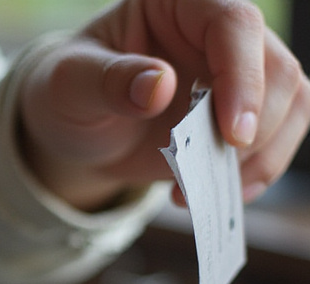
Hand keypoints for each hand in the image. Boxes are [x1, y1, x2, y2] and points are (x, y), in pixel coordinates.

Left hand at [18, 0, 309, 209]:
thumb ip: (108, 81)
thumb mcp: (69, 86)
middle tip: (210, 168)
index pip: (234, 23)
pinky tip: (213, 192)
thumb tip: (158, 85)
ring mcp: (239, 70)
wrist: (77, 127)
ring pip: (290, 103)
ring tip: (201, 186)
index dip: (242, 76)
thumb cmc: (69, 92)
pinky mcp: (246, 109)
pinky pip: (279, 136)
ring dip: (260, 154)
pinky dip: (256, 171)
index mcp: (179, 5)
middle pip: (275, 68)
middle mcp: (218, 31)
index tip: (231, 132)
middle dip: (254, 127)